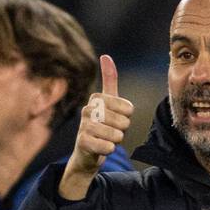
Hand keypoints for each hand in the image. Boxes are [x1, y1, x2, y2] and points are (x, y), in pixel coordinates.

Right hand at [59, 55, 131, 199]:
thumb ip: (109, 80)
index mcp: (96, 98)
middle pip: (123, 122)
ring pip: (116, 135)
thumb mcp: (108, 103)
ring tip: (106, 140)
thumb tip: (105, 55)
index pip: (128, 108)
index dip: (127, 117)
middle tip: (111, 132)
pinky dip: (109, 150)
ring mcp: (83, 126)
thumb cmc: (101, 126)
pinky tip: (102, 148)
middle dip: (122, 131)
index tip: (116, 119)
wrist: (86, 154)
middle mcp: (87, 109)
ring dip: (115, 141)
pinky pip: (107, 146)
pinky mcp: (82, 142)